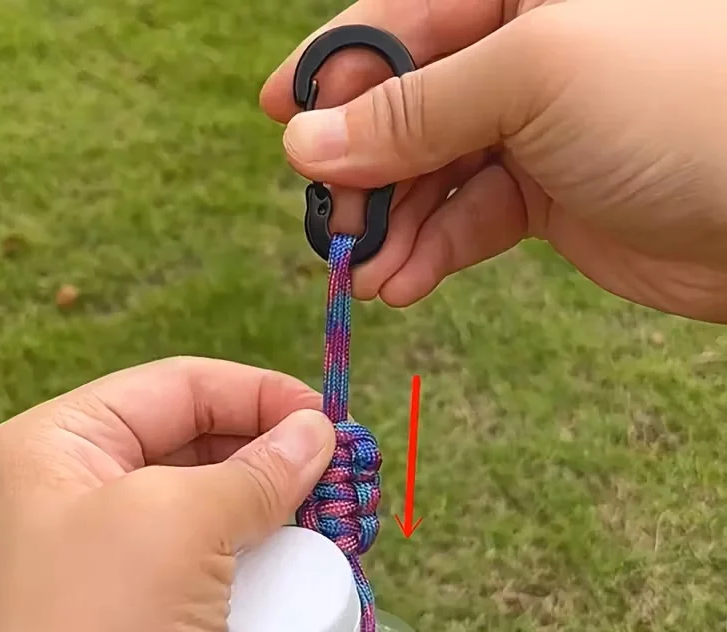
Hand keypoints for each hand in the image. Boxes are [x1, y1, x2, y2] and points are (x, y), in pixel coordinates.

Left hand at [0, 357, 334, 631]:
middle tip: (335, 463)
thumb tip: (320, 431)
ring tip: (326, 504)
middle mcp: (73, 484)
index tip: (324, 415)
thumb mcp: (186, 523)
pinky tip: (293, 546)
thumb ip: (260, 468)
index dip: (255, 391)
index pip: (175, 385)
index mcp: (58, 441)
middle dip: (268, 446)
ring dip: (269, 497)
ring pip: (207, 492)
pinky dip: (254, 540)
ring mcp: (104, 543)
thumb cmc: (107, 628)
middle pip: (193, 435)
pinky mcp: (137, 594)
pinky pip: (207, 544)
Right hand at [262, 0, 726, 321]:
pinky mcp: (544, 197)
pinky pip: (466, 221)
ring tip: (365, 276)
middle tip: (332, 231)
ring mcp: (531, 129)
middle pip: (405, 111)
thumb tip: (307, 141)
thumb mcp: (531, 79)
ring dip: (391, 229)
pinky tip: (403, 284)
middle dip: (363, 174)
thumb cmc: (676, 104)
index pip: (400, 23)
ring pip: (429, 177)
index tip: (277, 118)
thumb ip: (413, 112)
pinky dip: (432, 254)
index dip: (333, 71)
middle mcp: (519, 53)